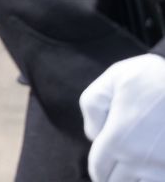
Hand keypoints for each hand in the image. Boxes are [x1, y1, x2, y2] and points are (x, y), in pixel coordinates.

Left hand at [81, 54, 164, 180]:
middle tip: (118, 162)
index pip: (99, 169)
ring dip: (135, 179)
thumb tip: (94, 135)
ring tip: (136, 166)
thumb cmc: (152, 78)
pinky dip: (155, 178)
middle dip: (114, 175)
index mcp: (118, 140)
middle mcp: (140, 160)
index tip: (103, 161)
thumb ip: (92, 107)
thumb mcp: (112, 80)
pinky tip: (153, 166)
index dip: (98, 168)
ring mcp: (162, 167)